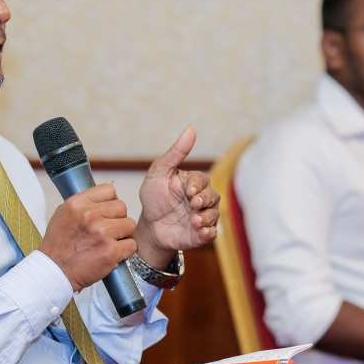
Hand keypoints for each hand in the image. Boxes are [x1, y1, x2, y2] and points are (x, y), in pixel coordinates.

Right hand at [38, 183, 136, 291]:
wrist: (54, 271)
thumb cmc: (58, 246)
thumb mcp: (64, 214)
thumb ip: (84, 204)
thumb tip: (105, 197)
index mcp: (77, 204)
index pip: (109, 190)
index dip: (111, 202)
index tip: (107, 212)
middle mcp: (89, 215)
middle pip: (122, 207)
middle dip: (117, 219)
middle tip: (107, 231)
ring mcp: (102, 233)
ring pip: (129, 225)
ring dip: (123, 235)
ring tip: (109, 242)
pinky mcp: (111, 251)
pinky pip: (132, 244)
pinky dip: (125, 251)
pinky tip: (113, 253)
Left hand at [134, 126, 219, 267]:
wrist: (149, 227)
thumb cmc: (153, 198)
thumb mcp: (159, 173)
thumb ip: (175, 153)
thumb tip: (191, 128)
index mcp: (193, 182)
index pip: (202, 180)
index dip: (197, 185)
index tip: (189, 190)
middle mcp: (202, 198)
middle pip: (213, 196)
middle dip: (204, 200)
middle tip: (193, 204)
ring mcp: (203, 216)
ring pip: (214, 215)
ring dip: (206, 217)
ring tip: (194, 221)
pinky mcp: (202, 234)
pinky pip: (212, 233)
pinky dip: (208, 232)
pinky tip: (201, 232)